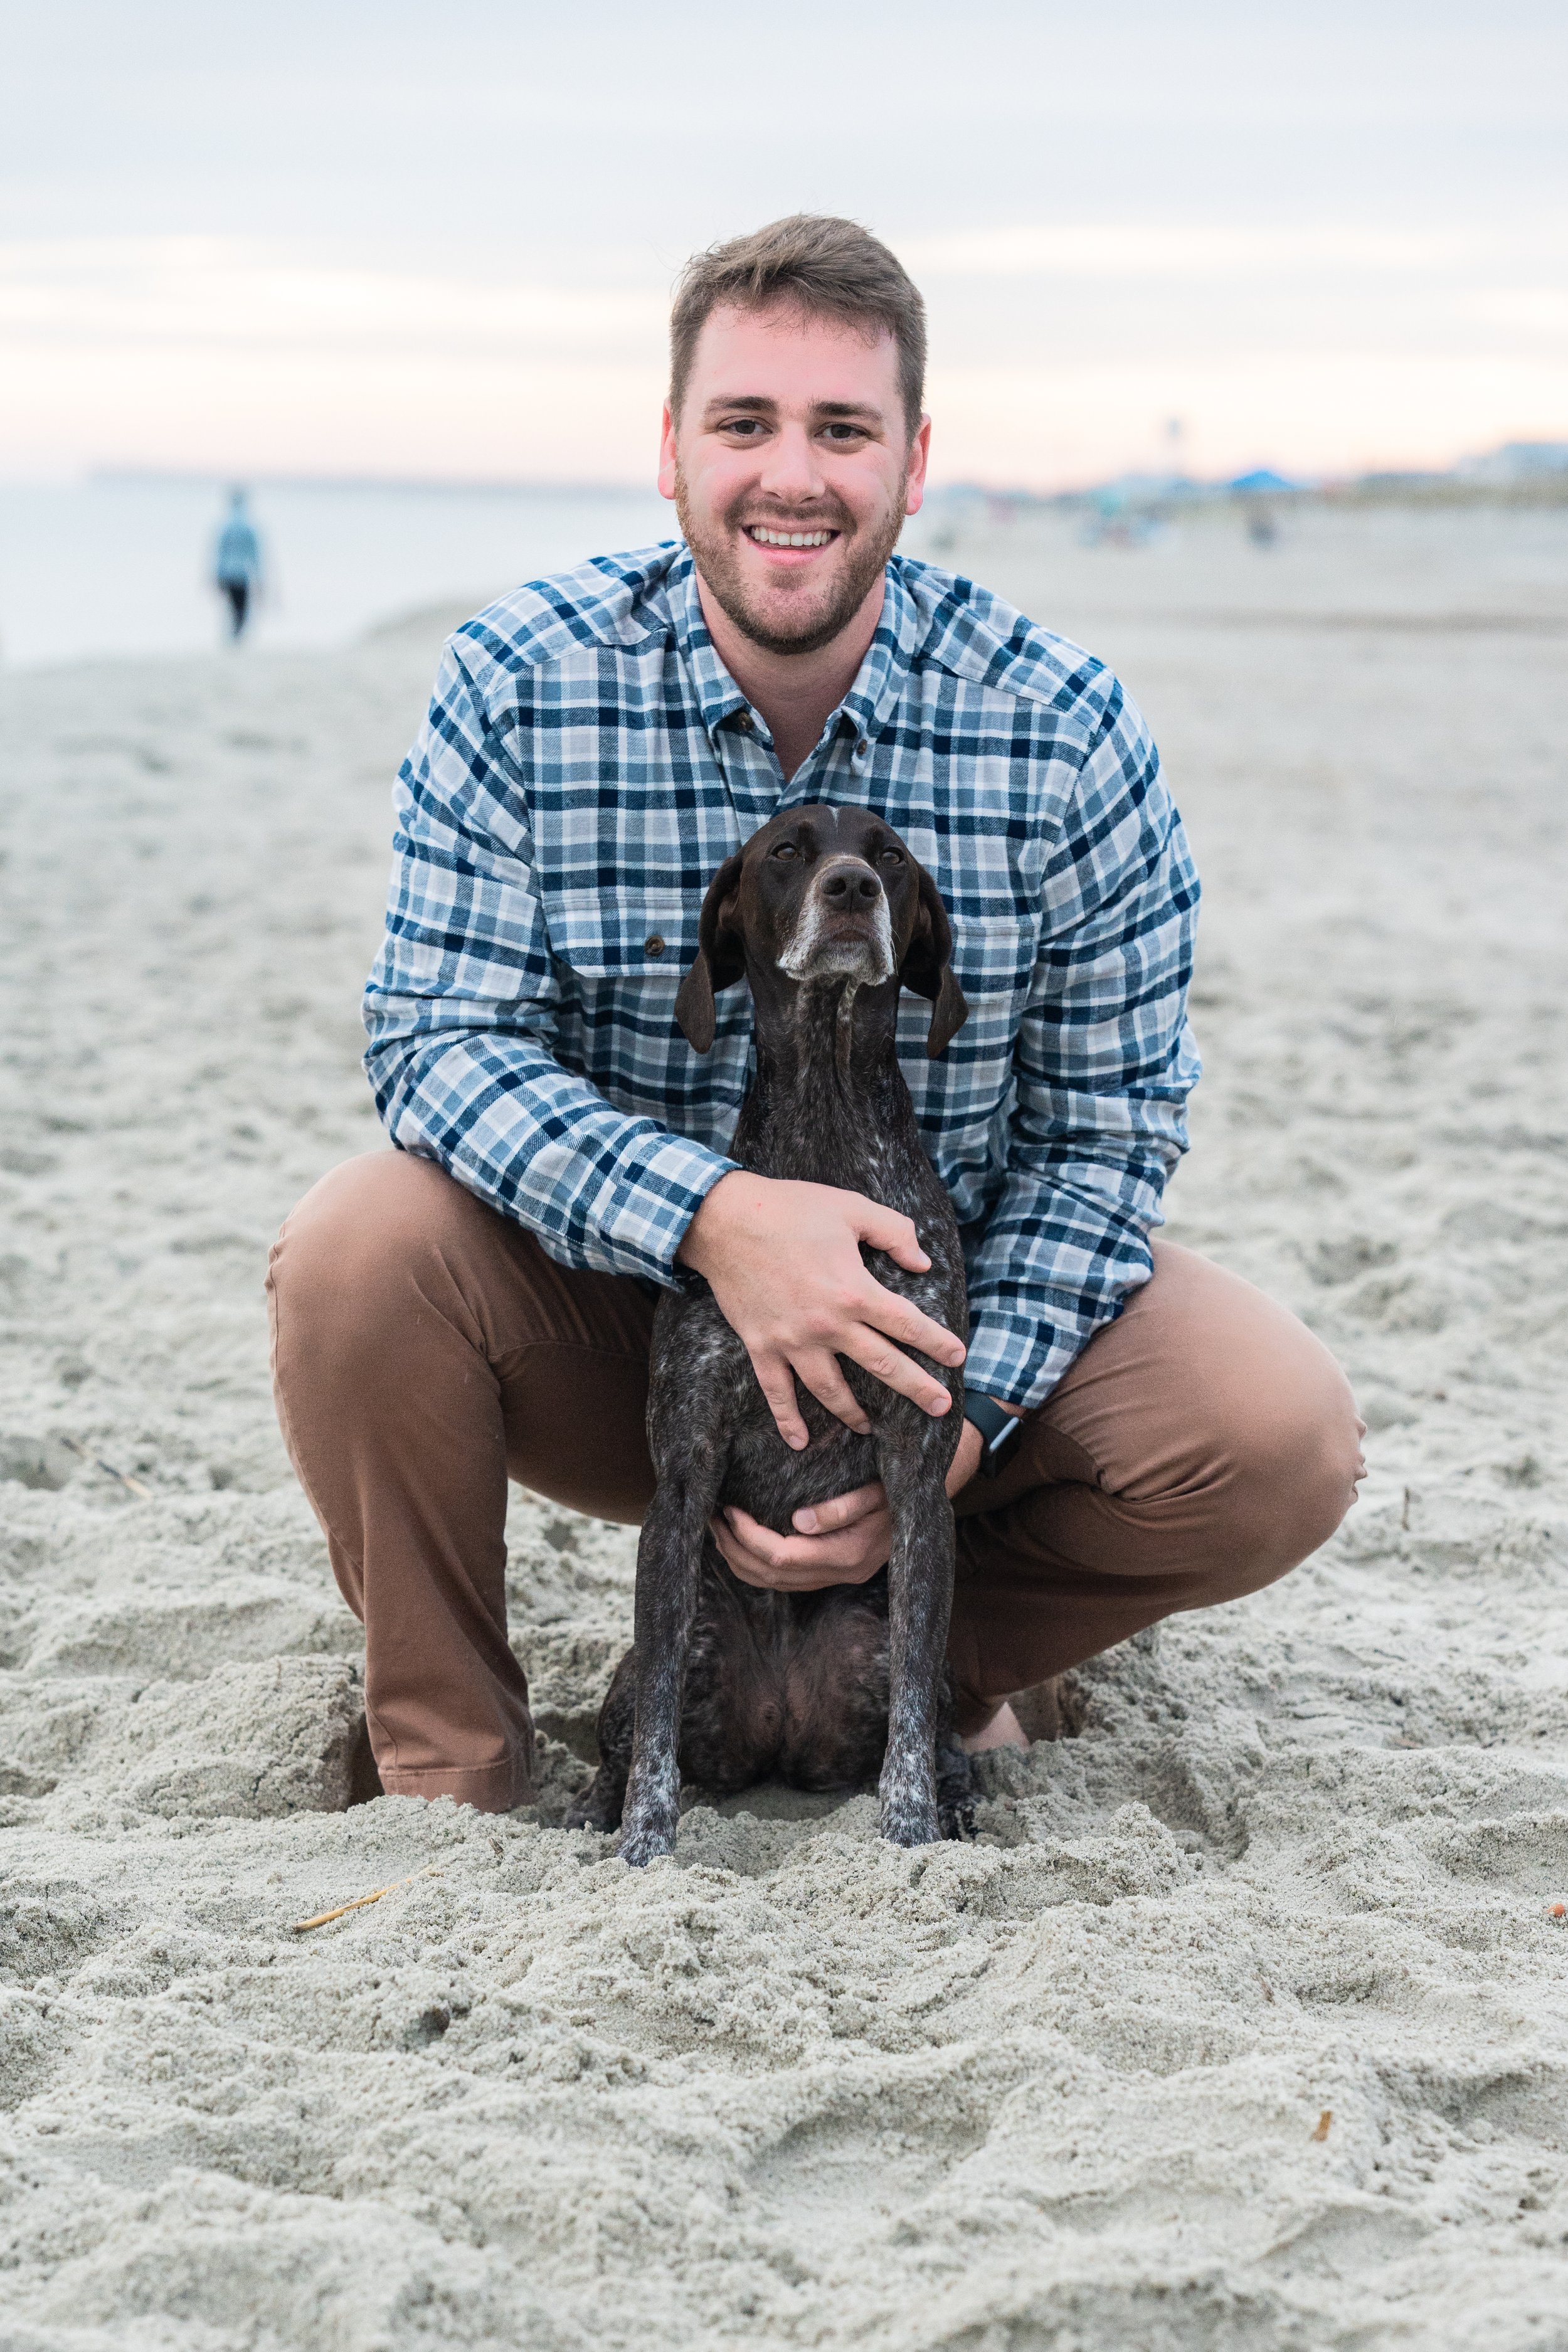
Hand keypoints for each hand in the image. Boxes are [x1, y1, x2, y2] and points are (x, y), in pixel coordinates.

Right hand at [678, 1171, 964, 1448]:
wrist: (725, 1220)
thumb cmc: (791, 1208)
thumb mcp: (851, 1209)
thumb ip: (894, 1232)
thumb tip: (922, 1263)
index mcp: (854, 1291)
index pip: (907, 1325)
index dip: (936, 1343)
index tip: (957, 1357)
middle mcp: (828, 1325)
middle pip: (882, 1365)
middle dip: (916, 1389)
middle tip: (941, 1407)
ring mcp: (792, 1341)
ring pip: (831, 1390)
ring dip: (854, 1413)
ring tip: (872, 1429)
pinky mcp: (761, 1347)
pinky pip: (776, 1393)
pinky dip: (788, 1420)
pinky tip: (800, 1442)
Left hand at [710, 1414, 990, 1592]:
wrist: (930, 1487)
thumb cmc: (901, 1479)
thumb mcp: (879, 1488)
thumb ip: (845, 1507)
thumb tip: (800, 1522)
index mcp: (850, 1555)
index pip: (782, 1556)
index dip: (747, 1535)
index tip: (727, 1507)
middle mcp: (841, 1573)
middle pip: (769, 1577)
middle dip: (733, 1547)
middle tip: (711, 1515)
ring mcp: (836, 1576)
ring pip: (771, 1583)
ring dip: (738, 1558)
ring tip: (717, 1527)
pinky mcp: (831, 1569)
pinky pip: (782, 1577)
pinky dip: (754, 1561)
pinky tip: (740, 1537)